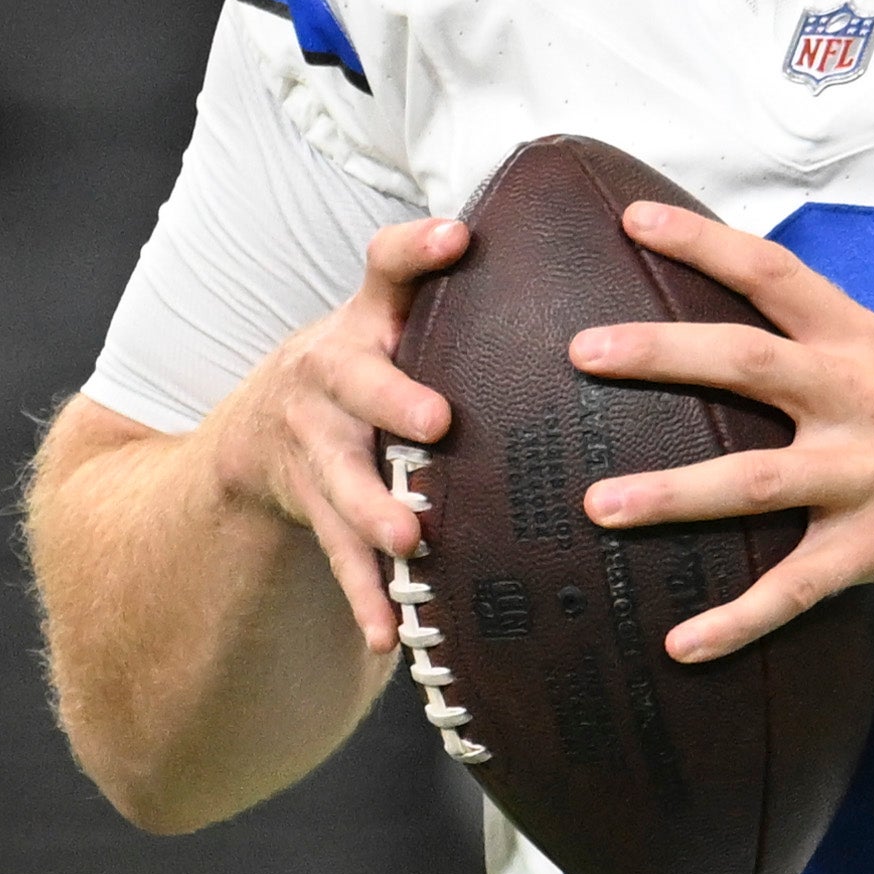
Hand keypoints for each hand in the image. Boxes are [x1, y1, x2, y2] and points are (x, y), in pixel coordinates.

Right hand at [200, 214, 472, 653]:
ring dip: (374, 510)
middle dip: (393, 400)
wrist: (263, 432)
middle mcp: (332, 373)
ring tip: (410, 538)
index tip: (459, 238)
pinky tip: (390, 635)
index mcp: (368, 320)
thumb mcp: (401, 323)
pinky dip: (364, 597)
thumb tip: (609, 260)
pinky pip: (336, 556)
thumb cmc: (377, 368)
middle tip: (437, 421)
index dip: (417, 250)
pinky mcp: (310, 507)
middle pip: (355, 379)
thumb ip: (470, 299)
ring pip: (340, 479)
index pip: (385, 266)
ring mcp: (313, 444)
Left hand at [566, 202, 873, 664]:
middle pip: (747, 361)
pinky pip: (795, 589)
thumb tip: (747, 346)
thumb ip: (830, 358)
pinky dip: (736, 620)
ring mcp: (872, 473)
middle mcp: (862, 397)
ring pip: (754, 478)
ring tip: (598, 505)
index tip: (633, 220)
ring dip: (670, 494)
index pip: (774, 274)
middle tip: (581, 350)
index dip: (702, 242)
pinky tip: (683, 642)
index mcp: (864, 344)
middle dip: (659, 354)